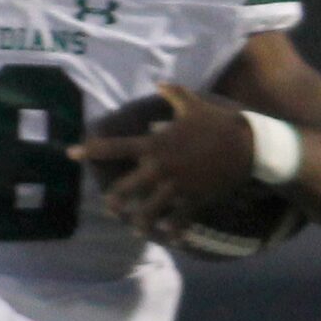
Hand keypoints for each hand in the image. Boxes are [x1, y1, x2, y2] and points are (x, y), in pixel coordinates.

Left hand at [74, 83, 252, 239]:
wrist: (249, 144)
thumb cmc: (218, 122)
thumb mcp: (193, 103)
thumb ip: (173, 93)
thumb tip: (159, 81)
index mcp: (155, 144)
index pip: (114, 147)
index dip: (90, 150)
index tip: (71, 153)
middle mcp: (160, 167)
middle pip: (125, 189)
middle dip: (115, 200)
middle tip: (110, 206)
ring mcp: (176, 186)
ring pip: (148, 211)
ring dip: (139, 222)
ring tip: (135, 228)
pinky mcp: (193, 199)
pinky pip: (180, 220)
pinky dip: (175, 231)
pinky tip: (173, 239)